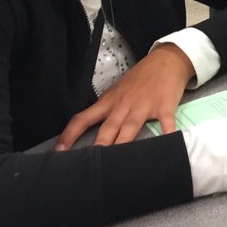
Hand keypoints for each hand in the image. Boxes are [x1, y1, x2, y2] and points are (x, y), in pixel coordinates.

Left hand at [56, 44, 194, 149]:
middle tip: (89, 166)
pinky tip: (167, 143)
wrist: (166, 60)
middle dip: (98, 147)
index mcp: (109, 102)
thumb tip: (97, 130)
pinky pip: (165, 122)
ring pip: (130, 128)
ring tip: (118, 162)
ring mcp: (143, 106)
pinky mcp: (164, 105)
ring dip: (123, 144)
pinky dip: (166, 133)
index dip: (69, 135)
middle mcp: (123, 105)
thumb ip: (108, 108)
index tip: (59, 151)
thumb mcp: (118, 90)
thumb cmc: (141, 77)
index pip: (83, 119)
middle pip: (107, 129)